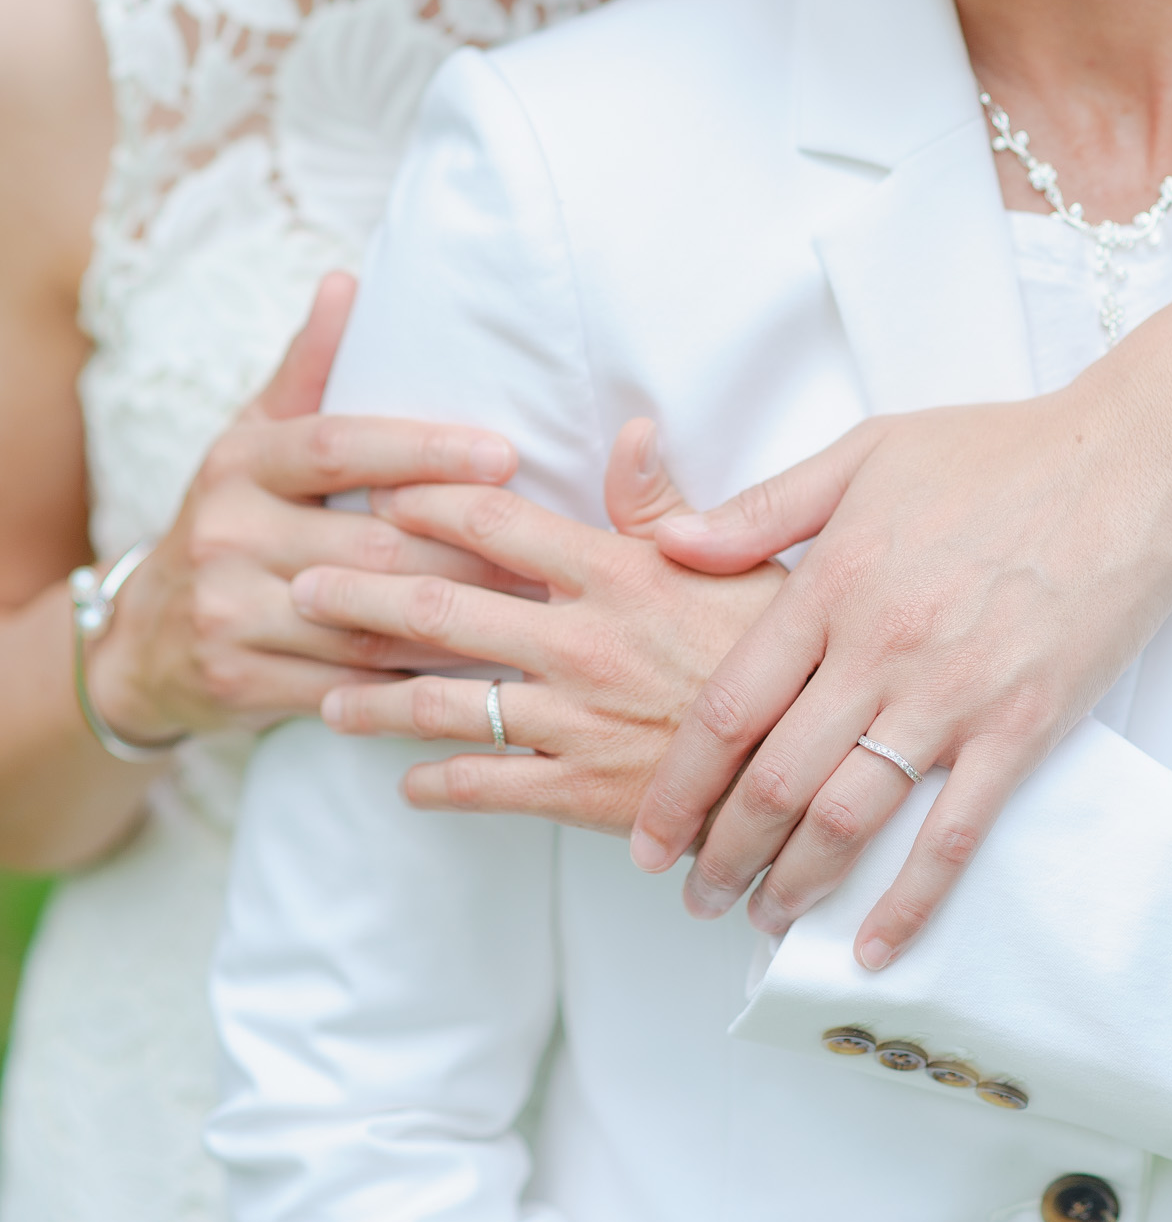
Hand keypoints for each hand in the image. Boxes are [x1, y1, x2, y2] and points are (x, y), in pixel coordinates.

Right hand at [89, 274, 522, 743]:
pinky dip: (416, 681)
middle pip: (372, 541)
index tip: (506, 452)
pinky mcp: (239, 681)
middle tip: (547, 548)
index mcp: (240, 463)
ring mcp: (228, 611)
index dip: (426, 449)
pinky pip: (350, 685)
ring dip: (457, 619)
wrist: (140, 642)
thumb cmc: (230, 521)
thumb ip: (306, 370)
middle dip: (469, 548)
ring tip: (530, 610)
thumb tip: (347, 281)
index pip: (342, 446)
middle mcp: (228, 533)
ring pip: (368, 621)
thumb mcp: (252, 441)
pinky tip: (473, 671)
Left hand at [295, 420, 785, 832]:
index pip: (496, 521)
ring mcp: (574, 718)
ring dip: (374, 701)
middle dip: (360, 594)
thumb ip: (666, 506)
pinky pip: (487, 785)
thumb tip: (630, 430)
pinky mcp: (582, 791)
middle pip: (441, 606)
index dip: (426, 501)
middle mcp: (580, 640)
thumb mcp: (740, 565)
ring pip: (444, 704)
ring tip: (325, 699)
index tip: (375, 491)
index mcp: (616, 573)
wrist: (821, 767)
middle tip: (300, 585)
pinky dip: (437, 783)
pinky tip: (407, 783)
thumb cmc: (785, 656)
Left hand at [633, 378, 1171, 967]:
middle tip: (691, 893)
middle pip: (774, 779)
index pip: (729, 706)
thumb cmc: (996, 452)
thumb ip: (762, 509)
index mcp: (832, 584)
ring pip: (848, 817)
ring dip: (794, 884)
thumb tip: (668, 544)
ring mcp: (953, 696)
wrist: (1131, 465)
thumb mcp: (863, 454)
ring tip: (761, 918)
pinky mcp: (1023, 729)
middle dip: (720, 853)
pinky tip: (874, 945)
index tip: (647, 834)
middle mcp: (880, 650)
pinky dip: (909, 900)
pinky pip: (954, 835)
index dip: (679, 784)